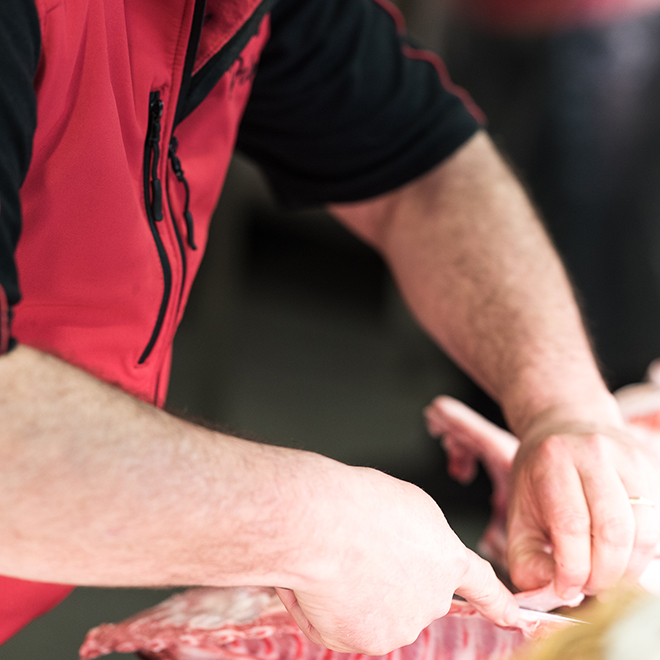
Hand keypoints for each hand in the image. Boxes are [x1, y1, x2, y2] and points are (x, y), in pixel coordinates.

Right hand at [276, 466, 518, 653]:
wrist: (323, 525)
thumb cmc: (360, 502)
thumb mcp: (410, 505)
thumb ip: (422, 539)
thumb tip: (408, 558)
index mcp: (447, 560)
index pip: (480, 585)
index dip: (496, 602)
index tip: (513, 617)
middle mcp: (430, 600)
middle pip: (412, 594)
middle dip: (390, 579)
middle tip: (359, 549)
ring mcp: (397, 626)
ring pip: (375, 610)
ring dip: (357, 592)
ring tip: (338, 557)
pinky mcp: (362, 640)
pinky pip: (344, 624)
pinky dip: (329, 607)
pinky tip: (324, 580)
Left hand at [507, 414, 659, 598]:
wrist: (565, 427)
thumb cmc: (540, 477)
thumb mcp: (518, 512)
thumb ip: (526, 559)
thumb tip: (555, 593)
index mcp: (554, 461)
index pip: (571, 524)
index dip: (573, 568)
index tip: (567, 589)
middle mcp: (594, 454)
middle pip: (613, 530)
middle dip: (604, 574)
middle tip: (590, 587)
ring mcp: (629, 459)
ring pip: (645, 531)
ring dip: (629, 569)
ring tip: (607, 575)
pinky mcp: (652, 469)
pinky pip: (658, 524)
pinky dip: (643, 552)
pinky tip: (621, 555)